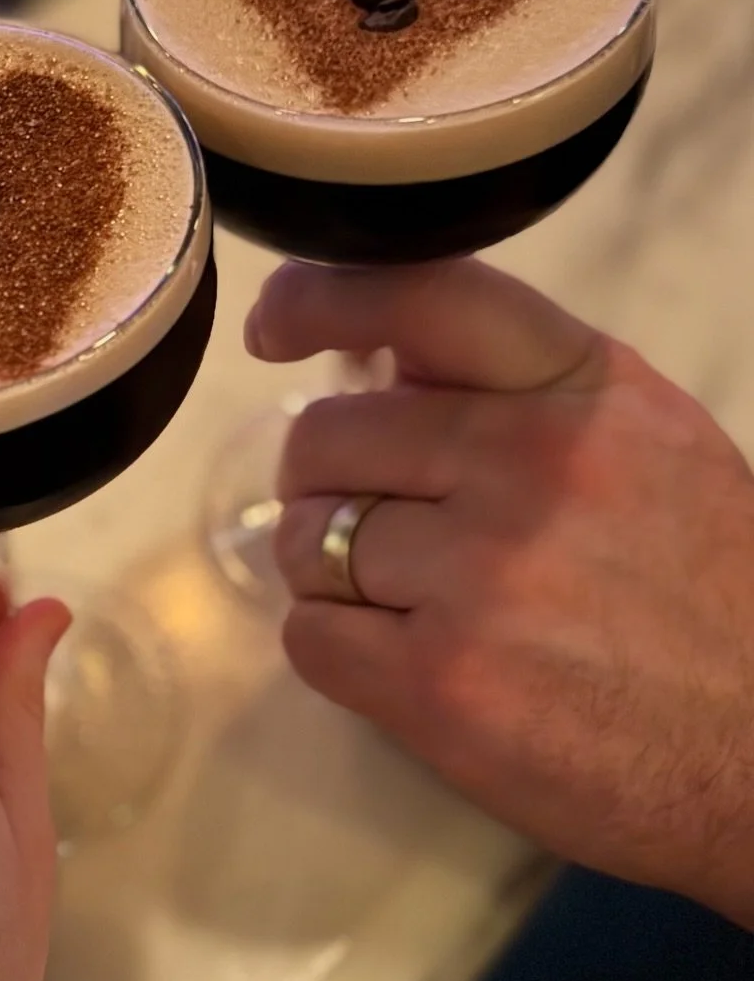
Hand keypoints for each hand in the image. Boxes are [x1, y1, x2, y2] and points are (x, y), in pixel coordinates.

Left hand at [245, 258, 753, 928]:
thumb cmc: (706, 597)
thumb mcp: (644, 446)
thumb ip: (518, 393)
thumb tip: (375, 361)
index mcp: (583, 390)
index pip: (420, 297)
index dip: (319, 300)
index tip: (273, 329)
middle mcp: (530, 464)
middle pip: (326, 438)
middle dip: (328, 484)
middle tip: (379, 529)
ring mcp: (481, 575)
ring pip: (307, 540)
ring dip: (332, 574)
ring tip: (413, 607)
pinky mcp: (440, 683)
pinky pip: (309, 636)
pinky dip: (337, 650)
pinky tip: (406, 663)